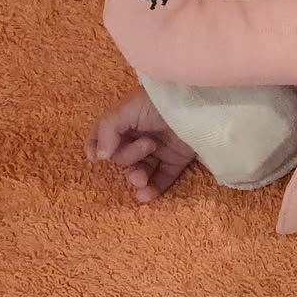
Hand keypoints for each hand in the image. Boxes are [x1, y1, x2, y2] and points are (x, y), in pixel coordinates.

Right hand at [86, 89, 196, 203]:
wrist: (200, 104)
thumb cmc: (160, 101)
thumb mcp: (129, 108)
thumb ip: (108, 130)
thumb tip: (99, 157)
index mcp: (126, 119)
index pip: (104, 134)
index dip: (97, 147)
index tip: (96, 159)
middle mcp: (140, 134)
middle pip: (122, 156)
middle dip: (128, 158)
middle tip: (148, 146)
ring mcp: (159, 148)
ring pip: (140, 170)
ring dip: (137, 178)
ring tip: (142, 180)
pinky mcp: (177, 159)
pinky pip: (162, 178)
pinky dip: (154, 189)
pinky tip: (146, 196)